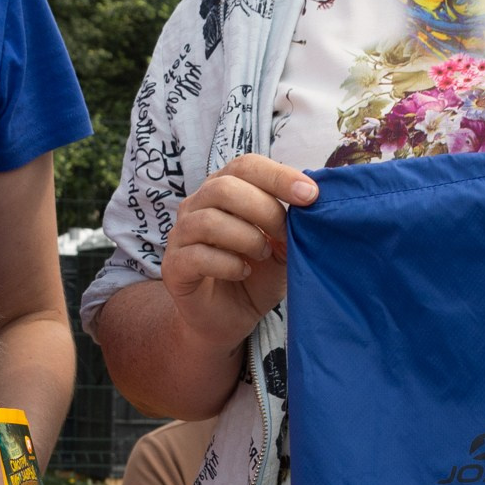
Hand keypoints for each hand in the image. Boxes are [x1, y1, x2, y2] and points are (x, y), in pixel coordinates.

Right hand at [160, 155, 318, 351]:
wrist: (229, 318)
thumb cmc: (256, 275)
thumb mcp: (283, 248)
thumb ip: (292, 226)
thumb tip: (310, 203)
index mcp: (223, 190)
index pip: (245, 166)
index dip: (278, 176)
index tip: (310, 195)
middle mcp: (197, 205)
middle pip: (224, 187)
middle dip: (264, 210)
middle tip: (284, 235)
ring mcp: (180, 235)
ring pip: (209, 220)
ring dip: (247, 238)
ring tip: (263, 254)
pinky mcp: (173, 266)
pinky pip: (197, 256)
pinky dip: (228, 264)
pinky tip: (243, 272)